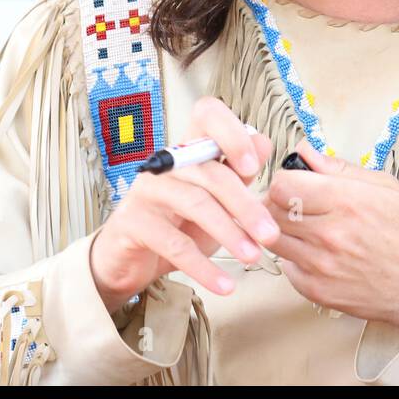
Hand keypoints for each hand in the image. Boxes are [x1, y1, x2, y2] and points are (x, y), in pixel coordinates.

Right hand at [89, 97, 279, 312]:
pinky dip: (204, 267)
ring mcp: (147, 190)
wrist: (129, 260)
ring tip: (253, 257)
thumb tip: (263, 142)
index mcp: (189, 148)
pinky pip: (174, 244)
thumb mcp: (215, 198)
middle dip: (246, 205)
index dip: (232, 132)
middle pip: (212, 173)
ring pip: (196, 204)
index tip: (253, 165)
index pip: (207, 114)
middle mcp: (167, 163)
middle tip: (270, 234)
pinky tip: (225, 284)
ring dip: (230, 234)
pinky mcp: (133, 223)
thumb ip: (239, 172)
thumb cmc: (178, 223)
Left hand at [262, 139, 398, 336]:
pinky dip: (293, 258)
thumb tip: (304, 151)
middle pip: (270, 210)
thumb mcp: (382, 186)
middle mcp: (328, 234)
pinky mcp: (316, 289)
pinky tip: (313, 252)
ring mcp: (319, 265)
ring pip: (272, 238)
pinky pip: (285, 266)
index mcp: (345, 202)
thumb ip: (337, 167)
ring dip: (282, 229)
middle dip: (278, 203)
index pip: (281, 185)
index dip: (284, 180)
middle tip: (295, 204)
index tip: (294, 183)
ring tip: (304, 228)